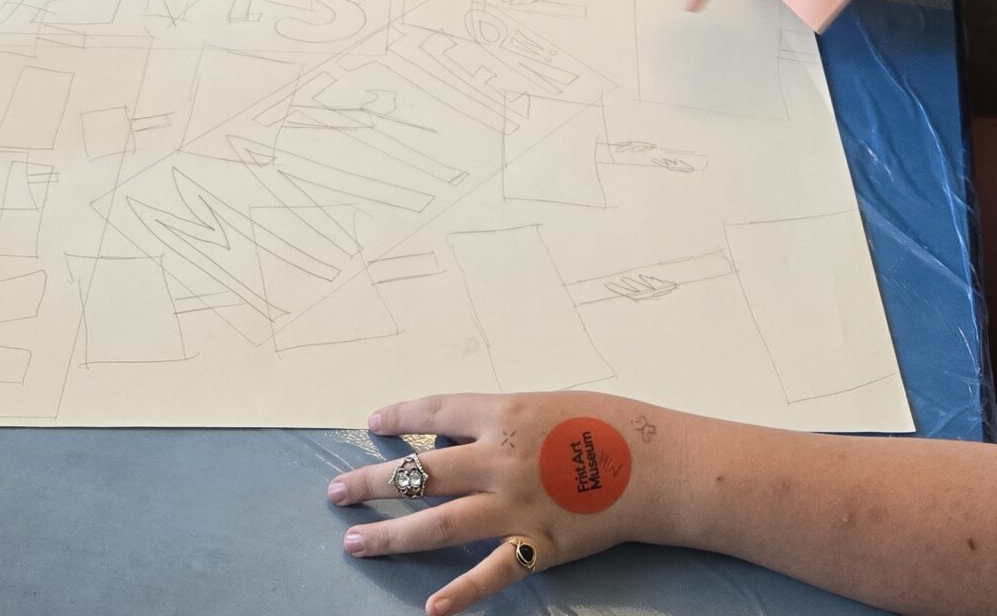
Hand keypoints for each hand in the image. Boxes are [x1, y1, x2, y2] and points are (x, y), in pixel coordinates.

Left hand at [327, 392, 666, 614]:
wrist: (660, 465)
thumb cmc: (610, 423)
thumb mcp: (548, 402)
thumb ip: (501, 419)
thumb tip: (455, 433)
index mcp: (504, 414)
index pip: (435, 411)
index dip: (399, 416)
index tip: (372, 423)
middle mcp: (499, 459)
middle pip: (420, 473)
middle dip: (371, 482)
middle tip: (336, 493)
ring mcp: (515, 506)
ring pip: (437, 523)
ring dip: (391, 534)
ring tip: (355, 542)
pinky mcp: (537, 545)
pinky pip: (491, 574)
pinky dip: (460, 593)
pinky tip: (430, 607)